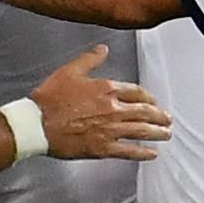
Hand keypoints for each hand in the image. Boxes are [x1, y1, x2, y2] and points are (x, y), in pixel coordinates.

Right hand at [32, 45, 171, 160]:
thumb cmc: (50, 99)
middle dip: (159, 116)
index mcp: (106, 89)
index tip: (153, 103)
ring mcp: (109, 129)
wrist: (36, 124)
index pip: (137, 92)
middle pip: (145, 112)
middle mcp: (113, 109)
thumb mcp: (70, 71)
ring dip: (157, 133)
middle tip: (167, 120)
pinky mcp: (103, 148)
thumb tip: (103, 49)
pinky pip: (129, 150)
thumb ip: (90, 59)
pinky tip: (152, 153)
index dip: (148, 98)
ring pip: (142, 130)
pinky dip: (143, 152)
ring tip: (166, 135)